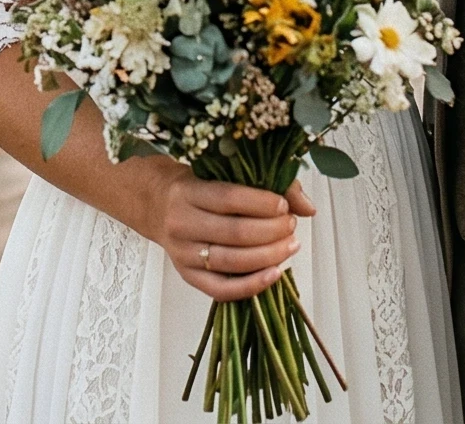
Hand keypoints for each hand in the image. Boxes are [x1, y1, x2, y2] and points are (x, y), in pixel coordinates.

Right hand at [149, 168, 317, 300]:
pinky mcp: (187, 276)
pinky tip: (275, 274)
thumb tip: (308, 207)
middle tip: (291, 226)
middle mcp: (181, 223)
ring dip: (269, 256)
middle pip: (234, 233)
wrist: (157, 205)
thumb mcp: (222, 174)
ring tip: (290, 246)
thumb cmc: (197, 187)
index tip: (284, 205)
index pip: (229, 199)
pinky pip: (222, 289)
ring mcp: (183, 253)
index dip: (262, 204)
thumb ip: (268, 184)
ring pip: (231, 262)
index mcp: (187, 192)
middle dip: (271, 231)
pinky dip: (252, 285)